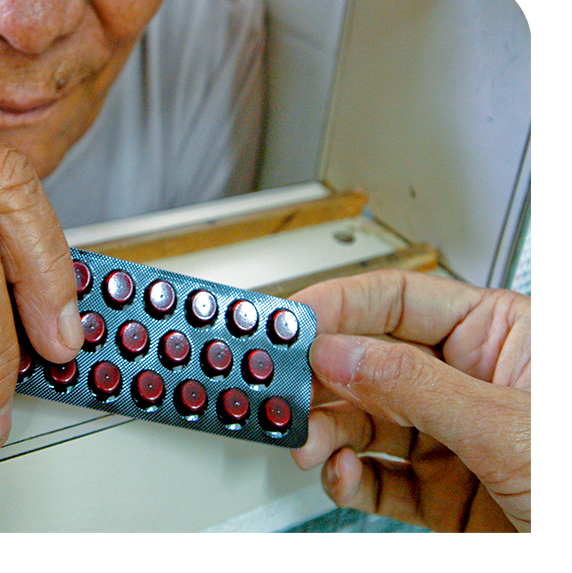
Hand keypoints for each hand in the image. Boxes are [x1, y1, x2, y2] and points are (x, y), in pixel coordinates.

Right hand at [289, 270, 529, 531]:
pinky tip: (342, 475)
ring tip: (310, 444)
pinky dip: (350, 478)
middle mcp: (470, 382)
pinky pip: (378, 476)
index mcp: (501, 337)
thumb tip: (339, 352)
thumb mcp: (507, 428)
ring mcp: (452, 439)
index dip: (342, 304)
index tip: (293, 319)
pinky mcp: (441, 493)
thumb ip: (415, 386)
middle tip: (285, 389)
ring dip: (328, 432)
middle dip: (325, 379)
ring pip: (366, 421)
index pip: (402, 300)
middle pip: (371, 361)